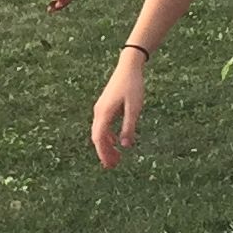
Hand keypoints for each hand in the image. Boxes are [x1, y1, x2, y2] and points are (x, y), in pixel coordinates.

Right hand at [90, 54, 147, 168]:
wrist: (128, 67)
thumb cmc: (133, 86)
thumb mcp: (134, 108)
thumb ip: (129, 127)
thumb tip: (125, 146)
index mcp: (104, 113)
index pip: (99, 138)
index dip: (103, 153)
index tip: (109, 165)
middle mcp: (99, 112)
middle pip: (97, 137)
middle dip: (104, 152)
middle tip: (113, 166)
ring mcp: (100, 109)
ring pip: (100, 132)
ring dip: (106, 145)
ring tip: (116, 157)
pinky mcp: (105, 106)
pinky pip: (103, 126)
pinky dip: (108, 136)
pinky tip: (116, 142)